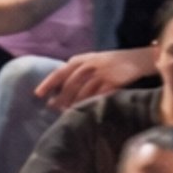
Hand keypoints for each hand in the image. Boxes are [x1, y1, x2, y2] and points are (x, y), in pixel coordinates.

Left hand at [37, 46, 153, 110]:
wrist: (135, 59)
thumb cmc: (109, 63)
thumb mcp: (90, 62)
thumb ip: (74, 73)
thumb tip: (57, 92)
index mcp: (80, 60)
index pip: (59, 72)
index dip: (47, 84)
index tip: (37, 95)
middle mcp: (88, 65)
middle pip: (69, 85)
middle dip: (60, 99)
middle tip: (53, 109)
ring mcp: (100, 73)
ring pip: (82, 92)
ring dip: (74, 104)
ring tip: (68, 113)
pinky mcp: (112, 82)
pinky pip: (98, 96)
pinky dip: (90, 104)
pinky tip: (86, 111)